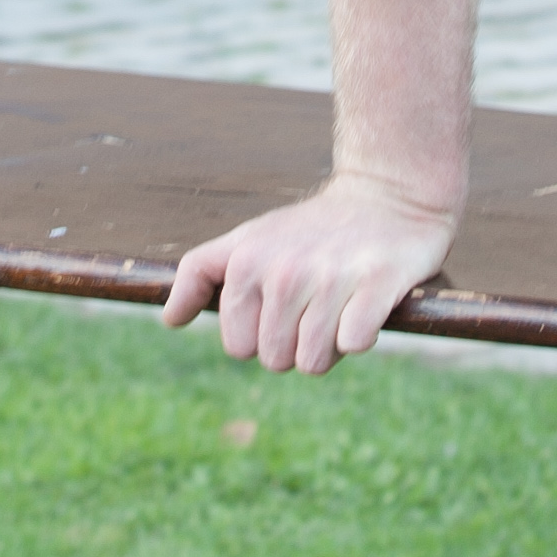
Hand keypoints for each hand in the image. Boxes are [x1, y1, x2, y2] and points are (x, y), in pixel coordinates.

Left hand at [162, 174, 458, 374]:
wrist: (387, 195)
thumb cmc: (310, 229)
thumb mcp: (247, 239)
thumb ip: (201, 274)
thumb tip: (169, 321)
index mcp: (246, 261)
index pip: (238, 347)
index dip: (260, 336)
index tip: (279, 307)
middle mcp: (284, 269)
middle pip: (274, 360)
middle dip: (295, 344)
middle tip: (315, 303)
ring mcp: (331, 276)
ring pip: (312, 362)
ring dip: (329, 345)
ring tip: (340, 305)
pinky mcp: (377, 282)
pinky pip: (353, 344)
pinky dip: (361, 335)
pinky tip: (365, 304)